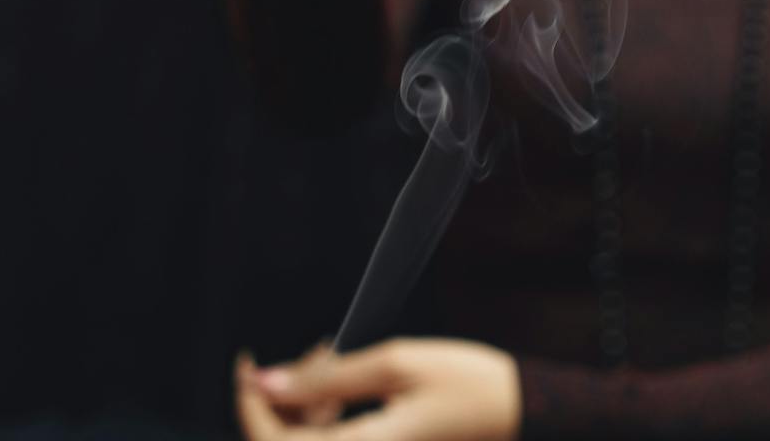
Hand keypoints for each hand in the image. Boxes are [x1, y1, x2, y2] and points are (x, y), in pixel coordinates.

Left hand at [233, 338, 520, 440]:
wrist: (521, 412)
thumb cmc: (469, 385)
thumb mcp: (397, 364)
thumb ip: (327, 377)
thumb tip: (266, 383)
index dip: (249, 405)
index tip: (248, 365)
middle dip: (283, 398)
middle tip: (314, 352)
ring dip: (306, 405)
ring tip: (332, 358)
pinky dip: (327, 417)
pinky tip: (345, 384)